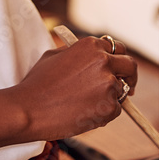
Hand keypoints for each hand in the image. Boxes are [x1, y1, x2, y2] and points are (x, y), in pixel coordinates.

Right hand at [15, 35, 137, 140]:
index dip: (118, 59)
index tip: (119, 69)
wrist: (28, 109)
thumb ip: (76, 52)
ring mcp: (109, 84)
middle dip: (130, 76)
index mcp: (90, 45)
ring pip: (122, 91)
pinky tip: (83, 114)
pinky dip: (104, 114)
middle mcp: (103, 61)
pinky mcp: (110, 107)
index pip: (118, 48)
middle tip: (128, 87)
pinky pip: (116, 110)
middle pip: (130, 66)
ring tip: (86, 105)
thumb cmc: (36, 83)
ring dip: (111, 98)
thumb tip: (91, 56)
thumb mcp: (54, 55)